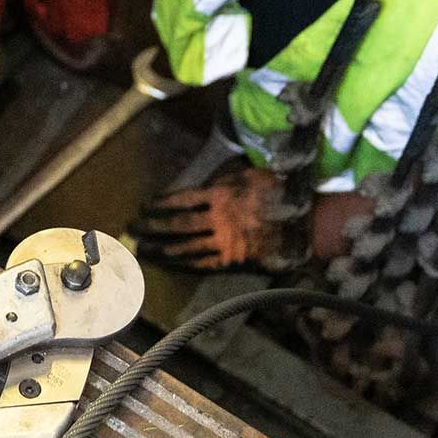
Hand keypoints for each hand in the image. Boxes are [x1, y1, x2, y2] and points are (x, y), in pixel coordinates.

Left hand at [132, 166, 376, 270]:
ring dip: (161, 248)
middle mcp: (219, 220)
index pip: (182, 200)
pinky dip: (182, 263)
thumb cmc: (278, 192)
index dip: (161, 205)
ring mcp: (225, 242)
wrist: (304, 221)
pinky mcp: (233, 260)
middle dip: (152, 228)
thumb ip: (222, 180)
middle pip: (177, 225)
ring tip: (143, 248)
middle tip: (133, 229)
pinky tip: (168, 262)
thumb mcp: (248, 174)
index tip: (145, 207)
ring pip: (186, 247)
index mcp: (221, 195)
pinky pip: (202, 263)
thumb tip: (201, 182)